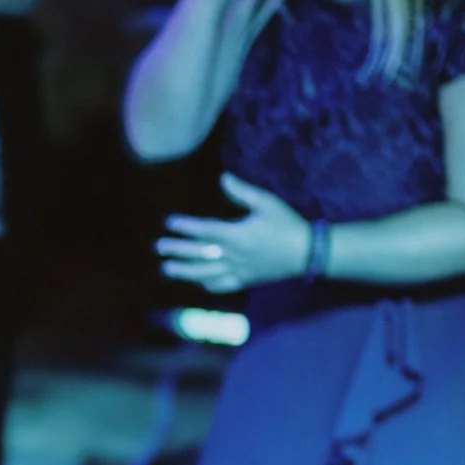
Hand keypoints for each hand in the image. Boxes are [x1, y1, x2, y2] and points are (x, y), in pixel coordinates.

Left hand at [158, 174, 311, 292]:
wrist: (306, 252)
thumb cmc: (287, 224)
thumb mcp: (267, 202)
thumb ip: (243, 192)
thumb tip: (223, 178)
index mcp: (236, 234)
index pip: (203, 231)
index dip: (184, 227)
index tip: (169, 223)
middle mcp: (233, 255)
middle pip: (198, 253)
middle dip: (177, 250)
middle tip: (159, 247)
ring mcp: (238, 271)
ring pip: (205, 273)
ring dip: (184, 272)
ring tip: (166, 269)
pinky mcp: (246, 281)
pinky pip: (222, 286)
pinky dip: (208, 285)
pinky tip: (197, 283)